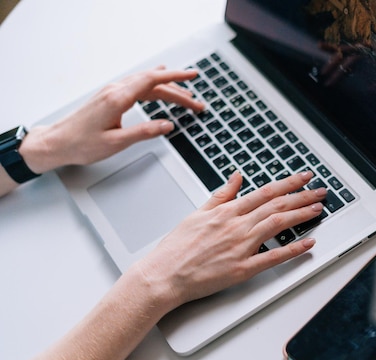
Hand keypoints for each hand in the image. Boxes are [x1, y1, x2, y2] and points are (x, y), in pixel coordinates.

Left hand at [21, 66, 203, 172]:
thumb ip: (145, 132)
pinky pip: (137, 86)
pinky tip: (158, 86)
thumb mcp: (117, 142)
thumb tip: (167, 125)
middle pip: (153, 83)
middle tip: (197, 102)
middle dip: (178, 91)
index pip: (153, 81)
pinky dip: (153, 87)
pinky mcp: (109, 98)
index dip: (175, 78)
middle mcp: (115, 91)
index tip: (193, 76)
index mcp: (118, 98)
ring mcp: (112, 92)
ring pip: (146, 85)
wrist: (57, 143)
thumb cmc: (81, 144)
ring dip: (167, 90)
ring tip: (186, 97)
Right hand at [130, 170, 327, 310]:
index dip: (289, 183)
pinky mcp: (242, 269)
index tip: (304, 177)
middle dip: (303, 196)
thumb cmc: (176, 248)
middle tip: (321, 191)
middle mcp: (236, 226)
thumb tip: (237, 177)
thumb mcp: (197, 213)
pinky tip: (307, 244)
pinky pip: (272, 258)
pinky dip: (292, 250)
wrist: (163, 275)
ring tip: (318, 209)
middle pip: (277, 205)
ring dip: (301, 215)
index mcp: (226, 212)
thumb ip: (221, 195)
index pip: (265, 192)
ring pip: (278, 225)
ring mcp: (240, 247)